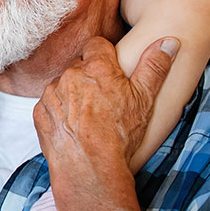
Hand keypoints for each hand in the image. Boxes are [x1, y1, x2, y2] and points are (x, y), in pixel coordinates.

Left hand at [33, 35, 178, 176]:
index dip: (105, 56)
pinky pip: (50, 105)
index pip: (97, 45)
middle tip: (104, 100)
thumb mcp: (145, 100)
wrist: (90, 169)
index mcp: (97, 67)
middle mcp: (70, 75)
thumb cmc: (120, 136)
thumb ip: (154, 67)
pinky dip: (59, 112)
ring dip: (73, 95)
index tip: (112, 71)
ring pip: (64, 85)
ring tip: (89, 118)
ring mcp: (53, 93)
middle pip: (80, 67)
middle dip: (90, 78)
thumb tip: (169, 41)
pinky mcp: (40, 112)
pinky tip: (74, 128)